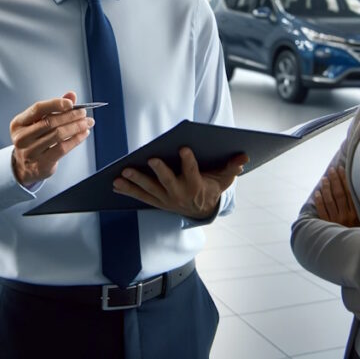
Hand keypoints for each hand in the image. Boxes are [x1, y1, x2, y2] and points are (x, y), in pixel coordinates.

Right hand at [10, 91, 93, 184]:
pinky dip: (76, 139)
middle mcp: (21, 137)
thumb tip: (71, 95)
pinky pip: (62, 148)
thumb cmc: (34, 141)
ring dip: (76, 127)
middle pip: (50, 122)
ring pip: (58, 135)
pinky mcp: (41, 164)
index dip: (55, 104)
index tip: (71, 103)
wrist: (25, 167)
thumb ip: (54, 108)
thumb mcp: (38, 123)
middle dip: (71, 116)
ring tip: (87, 123)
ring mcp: (30, 152)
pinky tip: (83, 134)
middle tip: (83, 113)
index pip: (38, 109)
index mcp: (18, 123)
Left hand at [112, 147, 247, 218]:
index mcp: (196, 186)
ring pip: (149, 190)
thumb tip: (244, 157)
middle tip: (151, 158)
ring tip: (122, 172)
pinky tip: (115, 183)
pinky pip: (140, 196)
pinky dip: (128, 190)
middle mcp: (179, 194)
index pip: (193, 172)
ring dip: (135, 181)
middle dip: (159, 171)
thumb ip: (232, 167)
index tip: (184, 148)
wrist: (201, 211)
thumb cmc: (211, 188)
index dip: (189, 161)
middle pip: (168, 182)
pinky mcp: (156, 201)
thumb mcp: (224, 179)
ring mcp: (165, 199)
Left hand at [314, 166, 358, 226]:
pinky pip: (322, 211)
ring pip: (329, 201)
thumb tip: (359, 193)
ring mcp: (336, 221)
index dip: (344, 180)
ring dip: (326, 188)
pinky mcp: (327, 226)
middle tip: (331, 170)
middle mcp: (346, 216)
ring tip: (324, 179)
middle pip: (339, 194)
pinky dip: (319, 201)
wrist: (353, 252)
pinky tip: (317, 193)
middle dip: (335, 180)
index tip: (341, 169)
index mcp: (356, 214)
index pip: (349, 192)